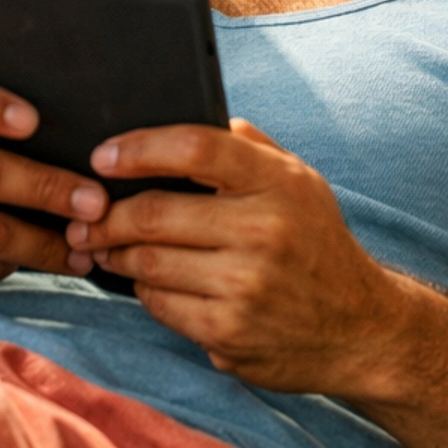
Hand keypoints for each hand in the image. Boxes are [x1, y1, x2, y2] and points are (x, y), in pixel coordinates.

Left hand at [71, 120, 398, 390]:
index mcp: (278, 183)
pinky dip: (143, 290)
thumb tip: (185, 113)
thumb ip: (248, 146)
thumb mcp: (299, 182)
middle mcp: (264, 231)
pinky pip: (159, 305)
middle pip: (155, 213)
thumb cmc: (316, 243)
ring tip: (105, 244)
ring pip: (148, 262)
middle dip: (108, 214)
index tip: (103, 156)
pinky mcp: (228, 333)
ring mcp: (245, 287)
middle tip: (87, 213)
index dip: (139, 148)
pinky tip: (147, 280)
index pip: (195, 148)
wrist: (360, 328)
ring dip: (116, 253)